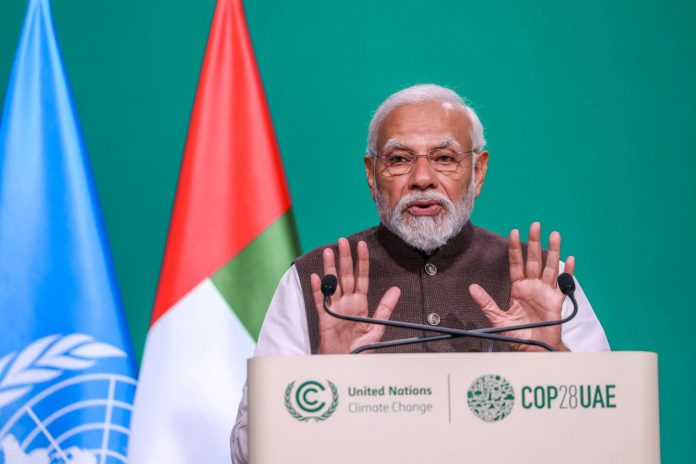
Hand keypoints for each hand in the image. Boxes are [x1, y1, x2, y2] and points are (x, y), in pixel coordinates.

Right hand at [310, 238, 400, 353]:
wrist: (347, 365)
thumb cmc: (360, 349)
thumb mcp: (376, 328)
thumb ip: (385, 308)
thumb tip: (396, 290)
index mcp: (359, 303)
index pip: (361, 278)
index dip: (361, 262)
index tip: (361, 245)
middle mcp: (346, 303)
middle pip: (346, 276)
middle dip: (345, 258)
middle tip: (343, 241)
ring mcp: (335, 309)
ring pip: (332, 284)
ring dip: (329, 268)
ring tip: (328, 252)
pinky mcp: (324, 319)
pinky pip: (320, 302)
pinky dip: (317, 290)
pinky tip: (316, 277)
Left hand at [469, 222, 573, 350]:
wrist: (534, 350)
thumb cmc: (517, 335)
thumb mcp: (498, 319)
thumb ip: (486, 303)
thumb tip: (472, 288)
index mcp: (519, 288)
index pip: (516, 263)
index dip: (515, 248)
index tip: (514, 232)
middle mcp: (533, 286)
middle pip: (534, 260)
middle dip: (534, 243)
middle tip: (535, 225)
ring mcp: (546, 292)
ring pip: (550, 267)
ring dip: (553, 251)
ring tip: (554, 234)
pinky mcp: (557, 301)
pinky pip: (564, 285)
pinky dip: (568, 273)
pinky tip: (570, 259)